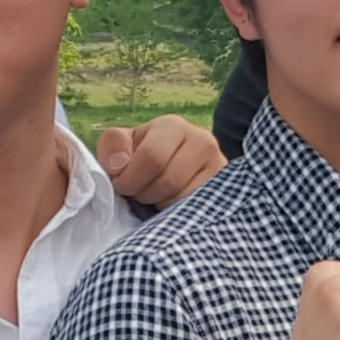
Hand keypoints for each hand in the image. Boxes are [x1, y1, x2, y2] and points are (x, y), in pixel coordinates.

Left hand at [97, 115, 224, 208]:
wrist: (170, 168)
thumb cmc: (139, 157)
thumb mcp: (119, 146)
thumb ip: (112, 147)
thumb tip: (119, 165)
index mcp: (173, 126)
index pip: (152, 158)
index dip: (131, 179)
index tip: (122, 186)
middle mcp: (203, 141)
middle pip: (168, 181)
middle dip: (146, 194)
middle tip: (141, 192)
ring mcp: (219, 166)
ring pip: (184, 199)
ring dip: (162, 205)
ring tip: (158, 195)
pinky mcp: (227, 189)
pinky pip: (198, 210)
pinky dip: (179, 213)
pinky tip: (173, 203)